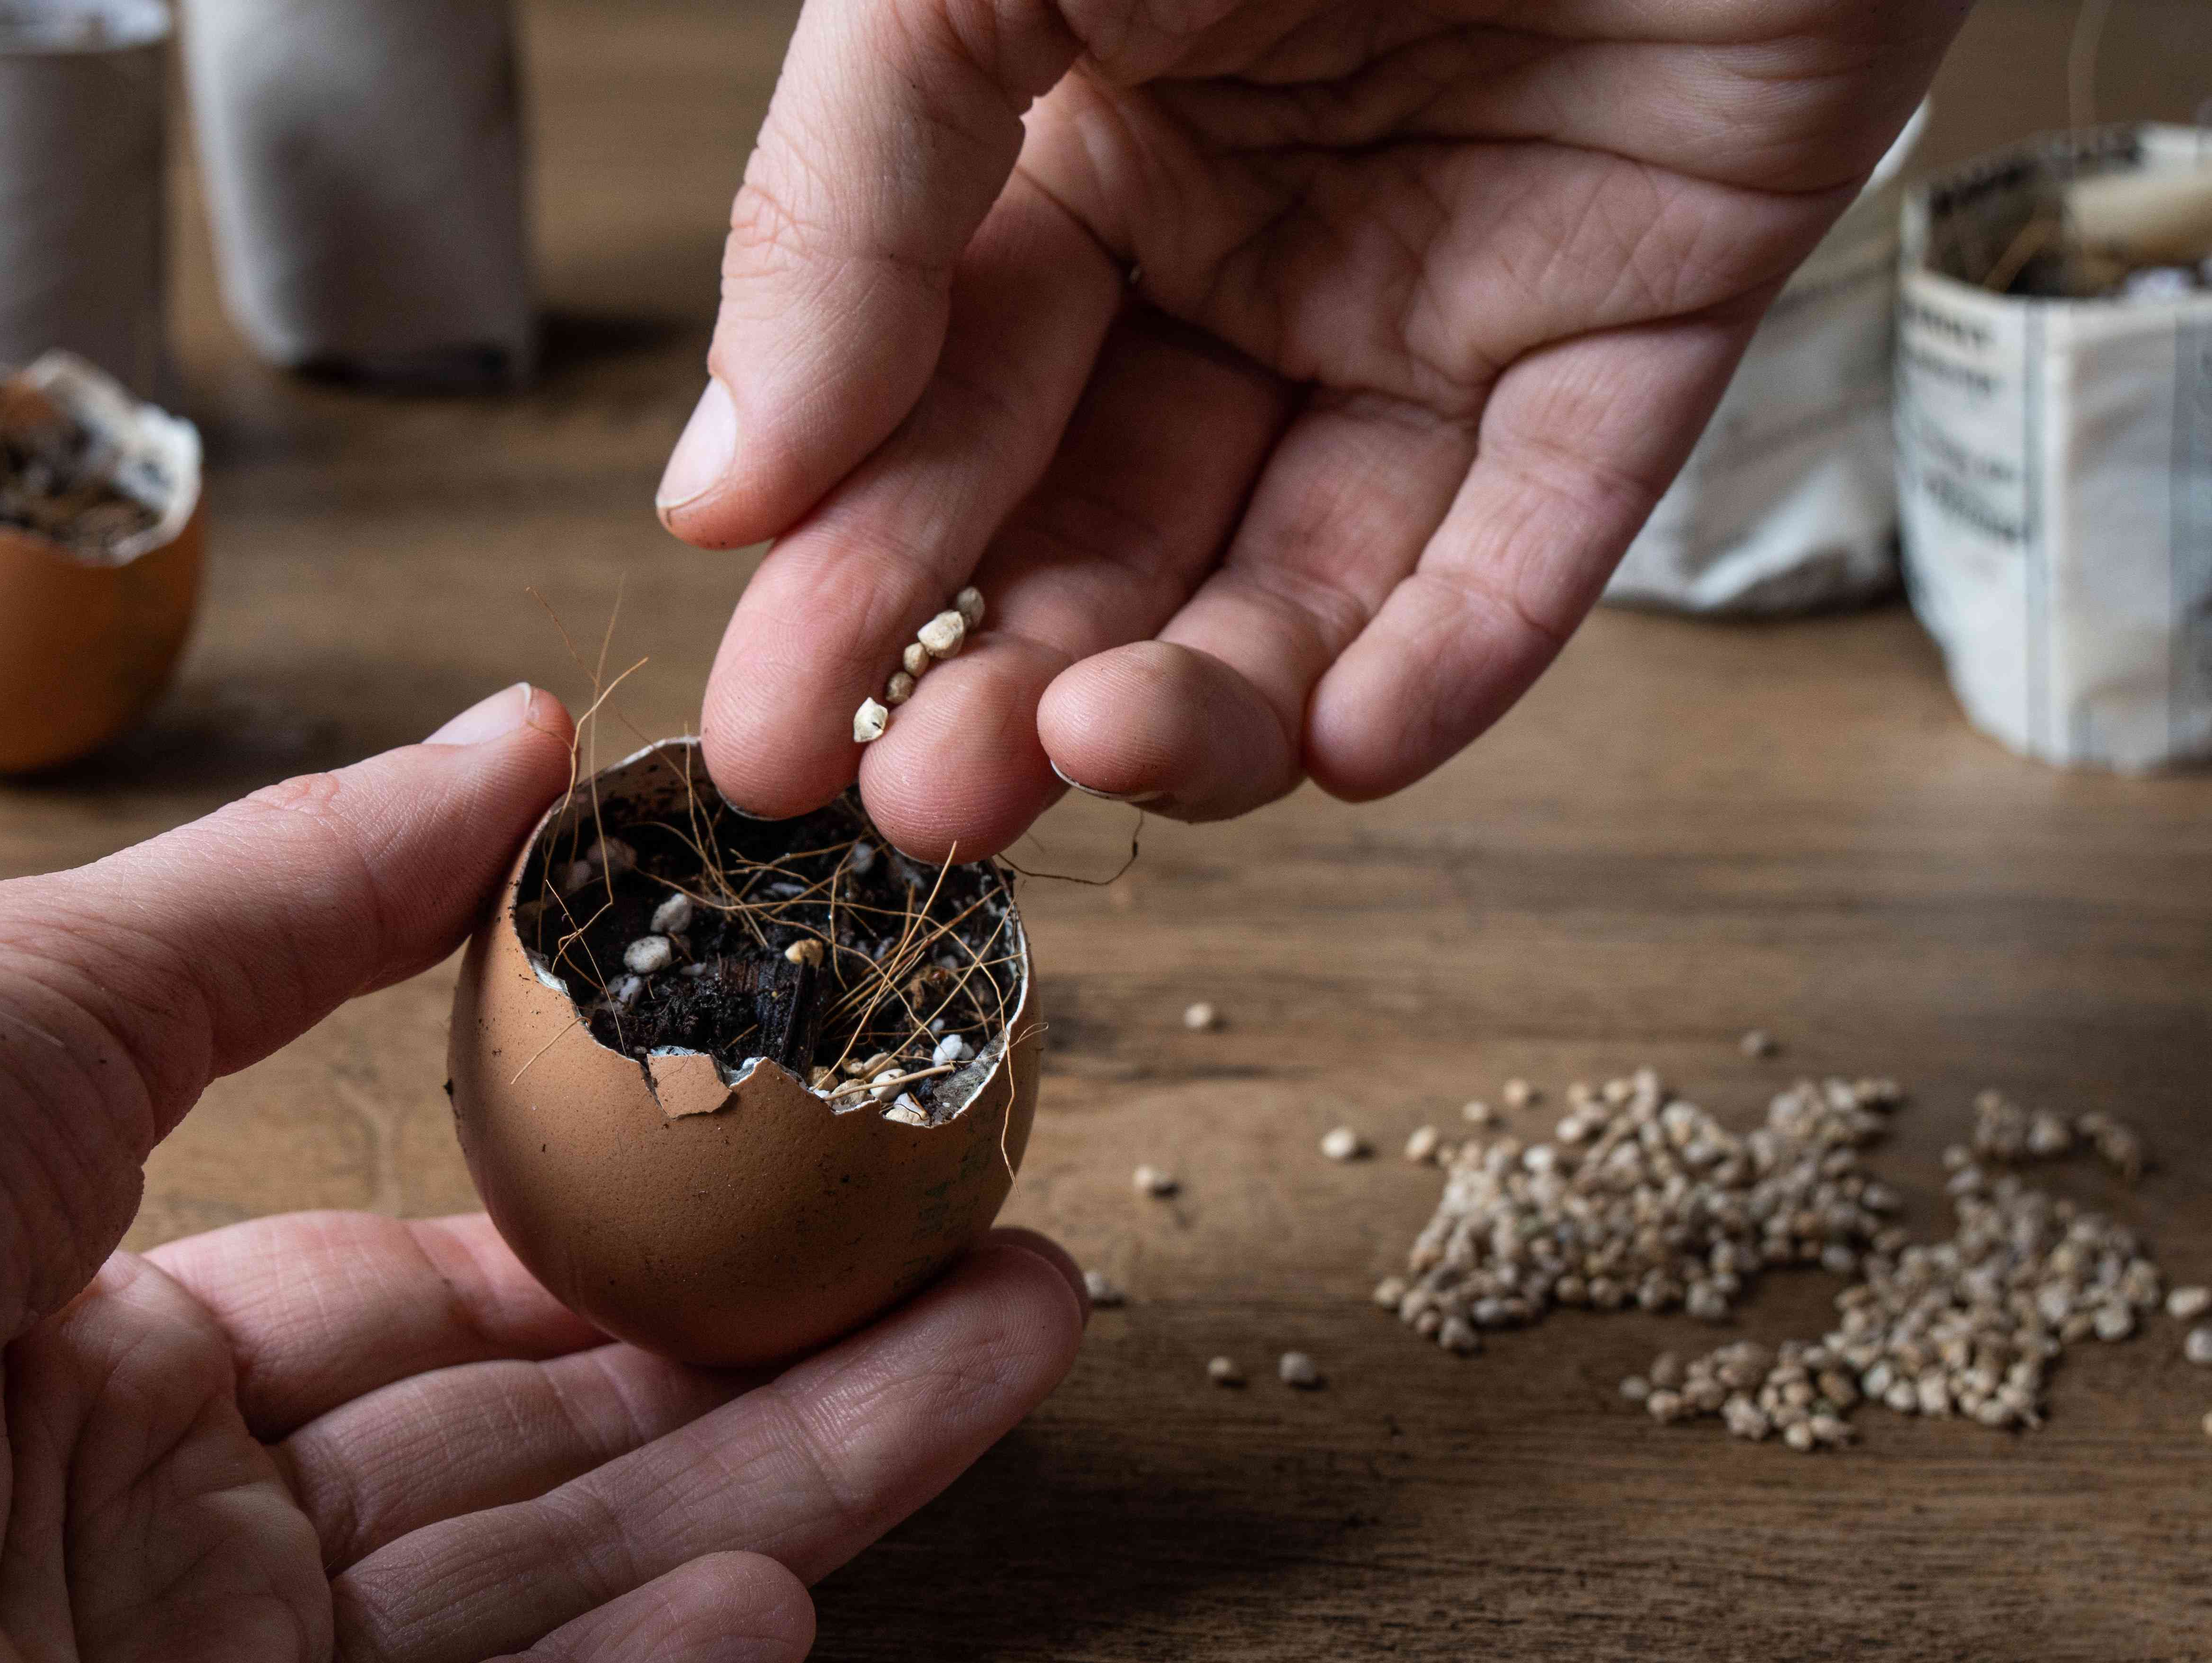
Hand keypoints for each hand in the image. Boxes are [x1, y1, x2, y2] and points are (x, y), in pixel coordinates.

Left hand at [0, 686, 1086, 1662]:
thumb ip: (293, 901)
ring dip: (773, 1496)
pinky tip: (787, 1589)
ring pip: (539, 1595)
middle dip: (774, 1361)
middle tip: (986, 1263)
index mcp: (97, 1336)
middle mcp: (152, 1530)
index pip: (436, 1297)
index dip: (627, 1230)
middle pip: (537, 1443)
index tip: (802, 1157)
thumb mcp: (30, 990)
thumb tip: (518, 737)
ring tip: (986, 1371)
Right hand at [667, 0, 1964, 857]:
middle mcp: (1247, 245)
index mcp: (1076, 151)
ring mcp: (1441, 296)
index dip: (857, 587)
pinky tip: (1345, 740)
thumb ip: (845, 210)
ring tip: (1109, 753)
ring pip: (1307, 573)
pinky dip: (1452, 654)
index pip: (939, 418)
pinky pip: (1540, 532)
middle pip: (1108, 531)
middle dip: (1009, 680)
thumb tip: (724, 482)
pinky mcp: (1643, 320)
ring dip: (1204, 697)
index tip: (783, 738)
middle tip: (925, 806)